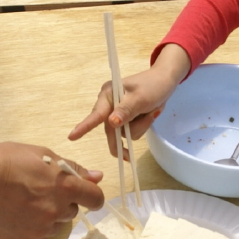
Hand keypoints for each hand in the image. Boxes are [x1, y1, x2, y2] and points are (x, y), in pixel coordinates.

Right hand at [0, 141, 105, 238]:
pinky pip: (37, 238)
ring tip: (22, 203)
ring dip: (46, 217)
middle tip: (37, 191)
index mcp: (64, 187)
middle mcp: (56, 212)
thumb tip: (97, 177)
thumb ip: (73, 169)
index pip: (95, 198)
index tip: (82, 194)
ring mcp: (40, 230)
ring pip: (54, 226)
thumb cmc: (5, 161)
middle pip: (71, 212)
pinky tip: (14, 214)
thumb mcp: (42, 155)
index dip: (90, 195)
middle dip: (60, 203)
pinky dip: (30, 228)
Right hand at [68, 45, 189, 154]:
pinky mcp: (127, 119)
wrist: (167, 81)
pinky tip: (151, 113)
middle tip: (128, 156)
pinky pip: (132, 131)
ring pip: (123, 133)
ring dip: (140, 126)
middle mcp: (110, 105)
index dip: (85, 126)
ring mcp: (118, 113)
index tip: (72, 137)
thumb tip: (111, 123)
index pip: (96, 114)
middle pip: (111, 129)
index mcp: (108, 95)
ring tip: (152, 111)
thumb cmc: (153, 85)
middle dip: (126, 133)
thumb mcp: (141, 97)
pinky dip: (143, 126)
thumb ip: (126, 110)